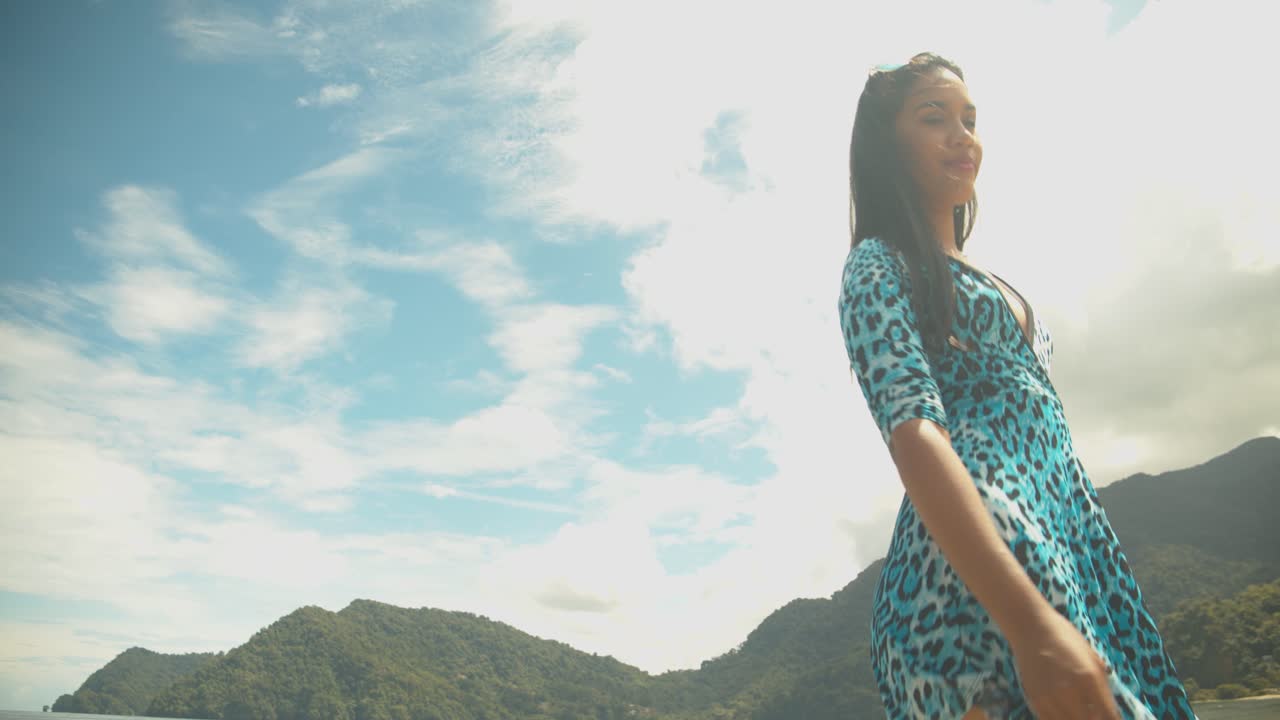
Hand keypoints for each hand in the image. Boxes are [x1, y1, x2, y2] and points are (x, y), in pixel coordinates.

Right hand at [1008, 610, 1122, 719]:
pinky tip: (1066, 712)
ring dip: (1078, 718)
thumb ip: (1102, 686)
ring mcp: (1051, 697)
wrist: (1030, 627)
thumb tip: (1109, 710)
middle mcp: (1070, 691)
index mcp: (1089, 678)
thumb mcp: (1092, 658)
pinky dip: (1061, 719)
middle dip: (1095, 719)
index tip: (1112, 719)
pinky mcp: (1035, 699)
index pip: (1109, 715)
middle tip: (1095, 713)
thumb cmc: (1065, 638)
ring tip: (1080, 712)